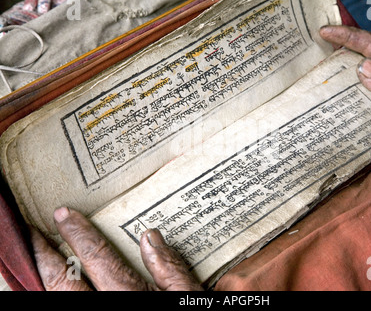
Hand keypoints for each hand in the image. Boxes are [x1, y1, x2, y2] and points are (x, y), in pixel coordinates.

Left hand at [30, 207, 202, 290]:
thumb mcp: (188, 296)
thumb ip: (172, 269)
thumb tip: (151, 237)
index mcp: (128, 295)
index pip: (97, 258)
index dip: (79, 234)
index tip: (64, 215)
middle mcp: (106, 305)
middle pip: (65, 281)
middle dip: (46, 256)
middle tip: (34, 234)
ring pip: (59, 297)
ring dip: (44, 278)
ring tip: (37, 260)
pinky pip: (67, 305)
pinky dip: (55, 292)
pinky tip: (53, 285)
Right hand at [320, 25, 370, 173]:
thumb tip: (363, 66)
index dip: (350, 37)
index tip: (327, 32)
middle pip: (370, 52)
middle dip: (346, 46)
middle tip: (322, 44)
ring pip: (370, 68)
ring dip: (349, 64)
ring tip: (328, 63)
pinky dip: (355, 84)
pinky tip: (345, 88)